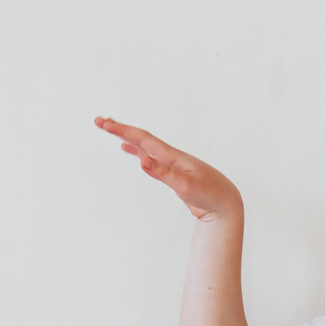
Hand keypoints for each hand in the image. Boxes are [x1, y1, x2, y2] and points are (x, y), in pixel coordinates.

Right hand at [95, 118, 240, 220]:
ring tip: (111, 129)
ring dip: (127, 138)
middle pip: (141, 139)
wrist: (225, 204)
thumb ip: (163, 173)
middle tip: (99, 121)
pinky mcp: (173, 173)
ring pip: (145, 146)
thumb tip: (142, 160)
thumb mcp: (185, 185)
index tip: (104, 123)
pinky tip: (132, 152)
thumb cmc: (209, 195)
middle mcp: (171, 156)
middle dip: (120, 129)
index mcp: (172, 156)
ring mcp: (172, 164)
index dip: (123, 130)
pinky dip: (138, 152)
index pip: (143, 139)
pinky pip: (151, 158)